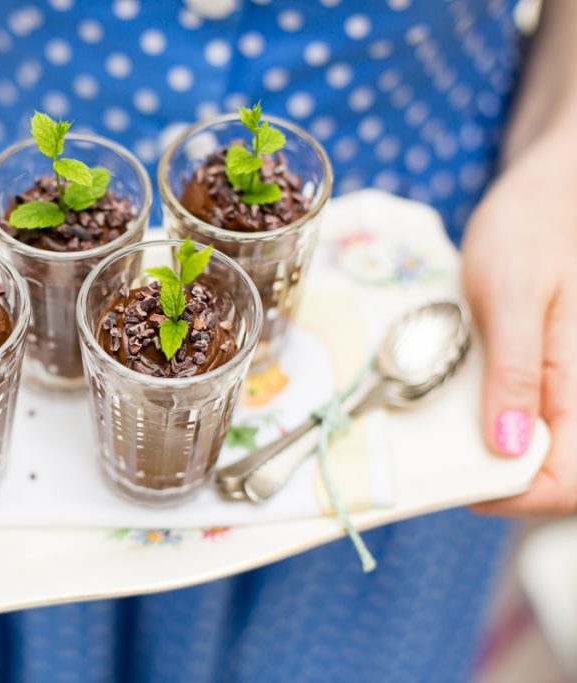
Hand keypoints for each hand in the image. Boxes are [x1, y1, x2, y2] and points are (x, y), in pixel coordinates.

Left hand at [463, 129, 576, 515]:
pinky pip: (543, 420)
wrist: (552, 191)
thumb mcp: (509, 294)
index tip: (461, 483)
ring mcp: (576, 384)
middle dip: (504, 480)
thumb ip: (515, 370)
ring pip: (552, 452)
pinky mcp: (561, 375)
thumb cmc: (532, 229)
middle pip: (564, 476)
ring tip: (454, 433)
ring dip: (502, 457)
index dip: (516, 497)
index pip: (570, 480)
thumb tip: (507, 446)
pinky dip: (504, 426)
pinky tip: (472, 407)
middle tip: (447, 457)